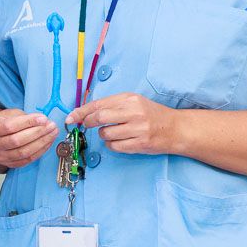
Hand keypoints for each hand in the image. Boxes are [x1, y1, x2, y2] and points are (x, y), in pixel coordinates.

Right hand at [0, 109, 59, 170]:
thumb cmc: (4, 122)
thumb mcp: (10, 114)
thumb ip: (24, 117)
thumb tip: (43, 121)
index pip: (10, 126)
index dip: (28, 122)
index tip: (43, 118)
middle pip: (17, 140)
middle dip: (38, 132)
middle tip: (51, 126)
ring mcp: (0, 157)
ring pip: (24, 152)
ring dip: (42, 142)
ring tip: (52, 133)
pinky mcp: (9, 164)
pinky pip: (27, 160)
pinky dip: (40, 151)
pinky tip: (47, 143)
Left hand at [67, 92, 184, 156]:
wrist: (176, 129)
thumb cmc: (151, 115)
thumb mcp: (133, 102)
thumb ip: (111, 105)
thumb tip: (85, 112)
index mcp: (129, 99)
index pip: (98, 104)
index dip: (81, 112)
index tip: (70, 117)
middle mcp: (133, 112)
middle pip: (99, 118)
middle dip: (87, 123)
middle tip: (85, 125)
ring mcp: (138, 129)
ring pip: (105, 134)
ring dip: (102, 135)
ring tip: (112, 132)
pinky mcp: (140, 144)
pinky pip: (114, 146)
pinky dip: (111, 145)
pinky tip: (118, 140)